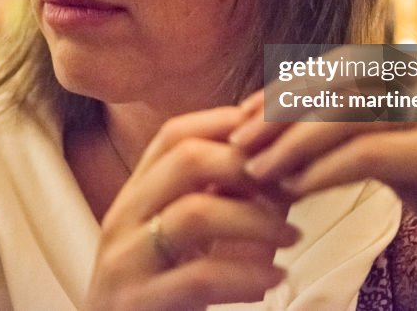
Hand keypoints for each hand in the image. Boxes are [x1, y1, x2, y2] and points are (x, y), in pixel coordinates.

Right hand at [83, 106, 299, 310]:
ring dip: (256, 220)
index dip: (228, 124)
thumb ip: (223, 199)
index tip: (275, 136)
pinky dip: (245, 275)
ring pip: (193, 213)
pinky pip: (198, 277)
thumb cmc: (164, 291)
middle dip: (247, 166)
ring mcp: (126, 260)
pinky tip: (274, 279)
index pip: (175, 134)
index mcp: (136, 194)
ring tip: (293, 236)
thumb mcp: (188, 236)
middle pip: (184, 159)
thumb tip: (282, 165)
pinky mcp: (136, 303)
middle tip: (291, 186)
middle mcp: (124, 217)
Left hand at [229, 90, 416, 310]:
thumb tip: (294, 135)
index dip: (290, 88)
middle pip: (341, 81)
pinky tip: (294, 188)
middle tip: (237, 140)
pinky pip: (374, 155)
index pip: (344, 65)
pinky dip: (326, 170)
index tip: (245, 116)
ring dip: (294, 142)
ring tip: (255, 168)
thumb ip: (368, 136)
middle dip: (282, 110)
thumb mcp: (413, 159)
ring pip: (351, 113)